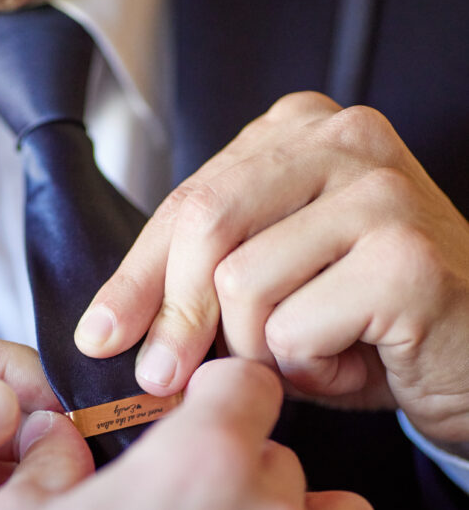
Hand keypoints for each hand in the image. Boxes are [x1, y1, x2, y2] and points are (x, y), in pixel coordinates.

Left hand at [75, 92, 468, 443]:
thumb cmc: (374, 321)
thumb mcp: (275, 287)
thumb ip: (203, 284)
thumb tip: (112, 329)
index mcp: (300, 132)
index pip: (188, 199)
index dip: (135, 277)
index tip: (102, 334)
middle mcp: (344, 141)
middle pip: (205, 224)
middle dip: (176, 317)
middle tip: (167, 377)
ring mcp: (381, 193)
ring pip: (245, 283)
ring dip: (259, 350)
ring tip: (309, 353)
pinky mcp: (406, 257)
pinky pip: (297, 329)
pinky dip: (308, 368)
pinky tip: (352, 359)